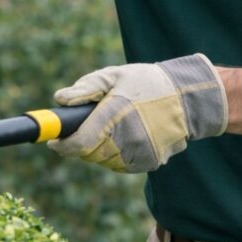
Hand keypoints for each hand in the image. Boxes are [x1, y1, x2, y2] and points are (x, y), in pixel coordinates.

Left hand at [48, 54, 227, 172]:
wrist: (188, 98)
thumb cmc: (147, 82)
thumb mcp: (115, 75)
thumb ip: (86, 88)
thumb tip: (60, 99)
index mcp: (114, 115)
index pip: (79, 143)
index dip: (62, 144)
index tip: (53, 141)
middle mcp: (127, 138)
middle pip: (89, 154)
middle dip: (81, 143)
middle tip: (85, 127)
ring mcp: (140, 153)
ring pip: (104, 161)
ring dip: (99, 149)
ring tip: (110, 128)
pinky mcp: (150, 162)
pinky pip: (121, 165)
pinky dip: (116, 155)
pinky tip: (124, 136)